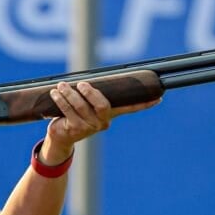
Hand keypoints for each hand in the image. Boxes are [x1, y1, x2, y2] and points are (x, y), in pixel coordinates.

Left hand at [43, 81, 160, 161]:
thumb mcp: (87, 105)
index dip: (144, 104)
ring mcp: (89, 128)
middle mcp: (103, 122)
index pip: (130, 109)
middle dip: (91, 92)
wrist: (61, 137)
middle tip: (81, 84)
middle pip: (102, 106)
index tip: (159, 98)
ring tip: (61, 86)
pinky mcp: (75, 129)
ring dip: (69, 94)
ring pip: (81, 107)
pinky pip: (68, 111)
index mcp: (110, 114)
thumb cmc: (75, 115)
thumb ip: (93, 94)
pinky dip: (60, 100)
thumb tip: (92, 76)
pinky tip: (54, 93)